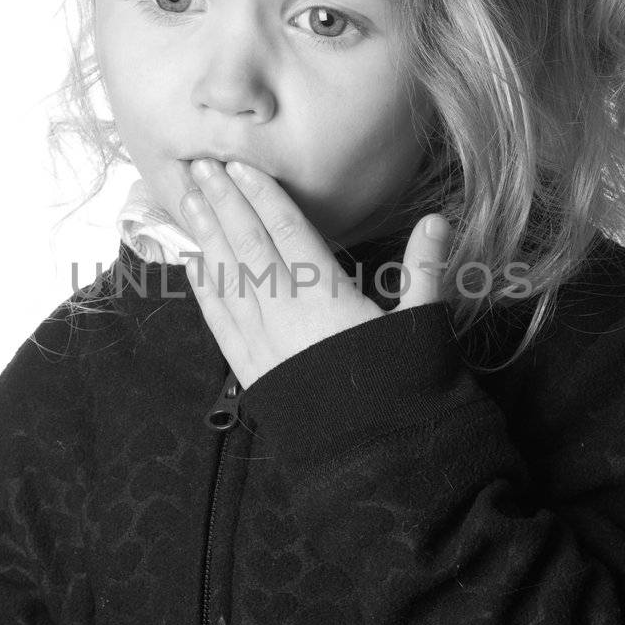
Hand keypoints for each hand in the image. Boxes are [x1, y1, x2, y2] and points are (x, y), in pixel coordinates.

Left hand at [181, 159, 448, 389]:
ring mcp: (263, 343)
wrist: (374, 458)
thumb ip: (424, 268)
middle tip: (199, 166)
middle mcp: (286, 314)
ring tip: (187, 198)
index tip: (239, 166)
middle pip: (247, 246)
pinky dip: (203, 288)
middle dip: (222, 203)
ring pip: (227, 277)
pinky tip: (192, 263)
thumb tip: (438, 219)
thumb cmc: (404, 389)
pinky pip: (218, 320)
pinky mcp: (251, 370)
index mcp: (327, 297)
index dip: (262, 196)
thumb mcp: (422, 325)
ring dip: (206, 235)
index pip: (286, 233)